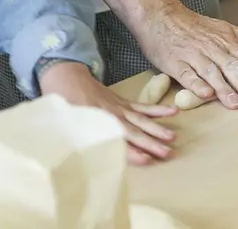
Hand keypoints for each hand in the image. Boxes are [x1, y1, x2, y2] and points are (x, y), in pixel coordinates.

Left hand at [38, 62, 177, 164]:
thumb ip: (77, 137)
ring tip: (172, 137)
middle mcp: (112, 116)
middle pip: (134, 132)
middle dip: (151, 143)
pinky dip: (157, 110)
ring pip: (141, 120)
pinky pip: (143, 107)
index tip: (147, 160)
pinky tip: (172, 111)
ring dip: (157, 129)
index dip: (132, 152)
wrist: (68, 77)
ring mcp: (120, 108)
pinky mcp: (123, 102)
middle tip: (168, 153)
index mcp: (97, 124)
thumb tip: (83, 158)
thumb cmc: (65, 104)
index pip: (118, 141)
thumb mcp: (66, 123)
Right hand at [136, 3, 237, 109]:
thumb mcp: (226, 29)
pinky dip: (196, 85)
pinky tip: (205, 95)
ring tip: (235, 104)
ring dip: (223, 88)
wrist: (160, 16)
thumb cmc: (195, 27)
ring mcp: (193, 56)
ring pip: (212, 73)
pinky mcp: (175, 63)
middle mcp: (213, 49)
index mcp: (227, 42)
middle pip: (232, 67)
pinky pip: (187, 75)